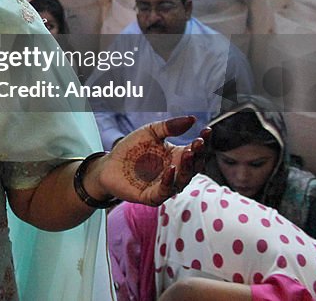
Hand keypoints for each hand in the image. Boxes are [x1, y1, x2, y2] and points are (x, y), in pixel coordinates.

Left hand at [88, 117, 208, 206]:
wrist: (109, 164)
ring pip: (182, 180)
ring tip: (189, 153)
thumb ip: (169, 126)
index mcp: (177, 157)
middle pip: (194, 167)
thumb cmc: (131, 148)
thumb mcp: (150, 132)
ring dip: (187, 168)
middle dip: (198, 155)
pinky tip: (170, 168)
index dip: (203, 142)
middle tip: (198, 143)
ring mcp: (165, 186)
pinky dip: (168, 181)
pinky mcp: (152, 196)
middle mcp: (175, 173)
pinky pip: (164, 191)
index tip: (207, 130)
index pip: (196, 151)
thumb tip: (192, 119)